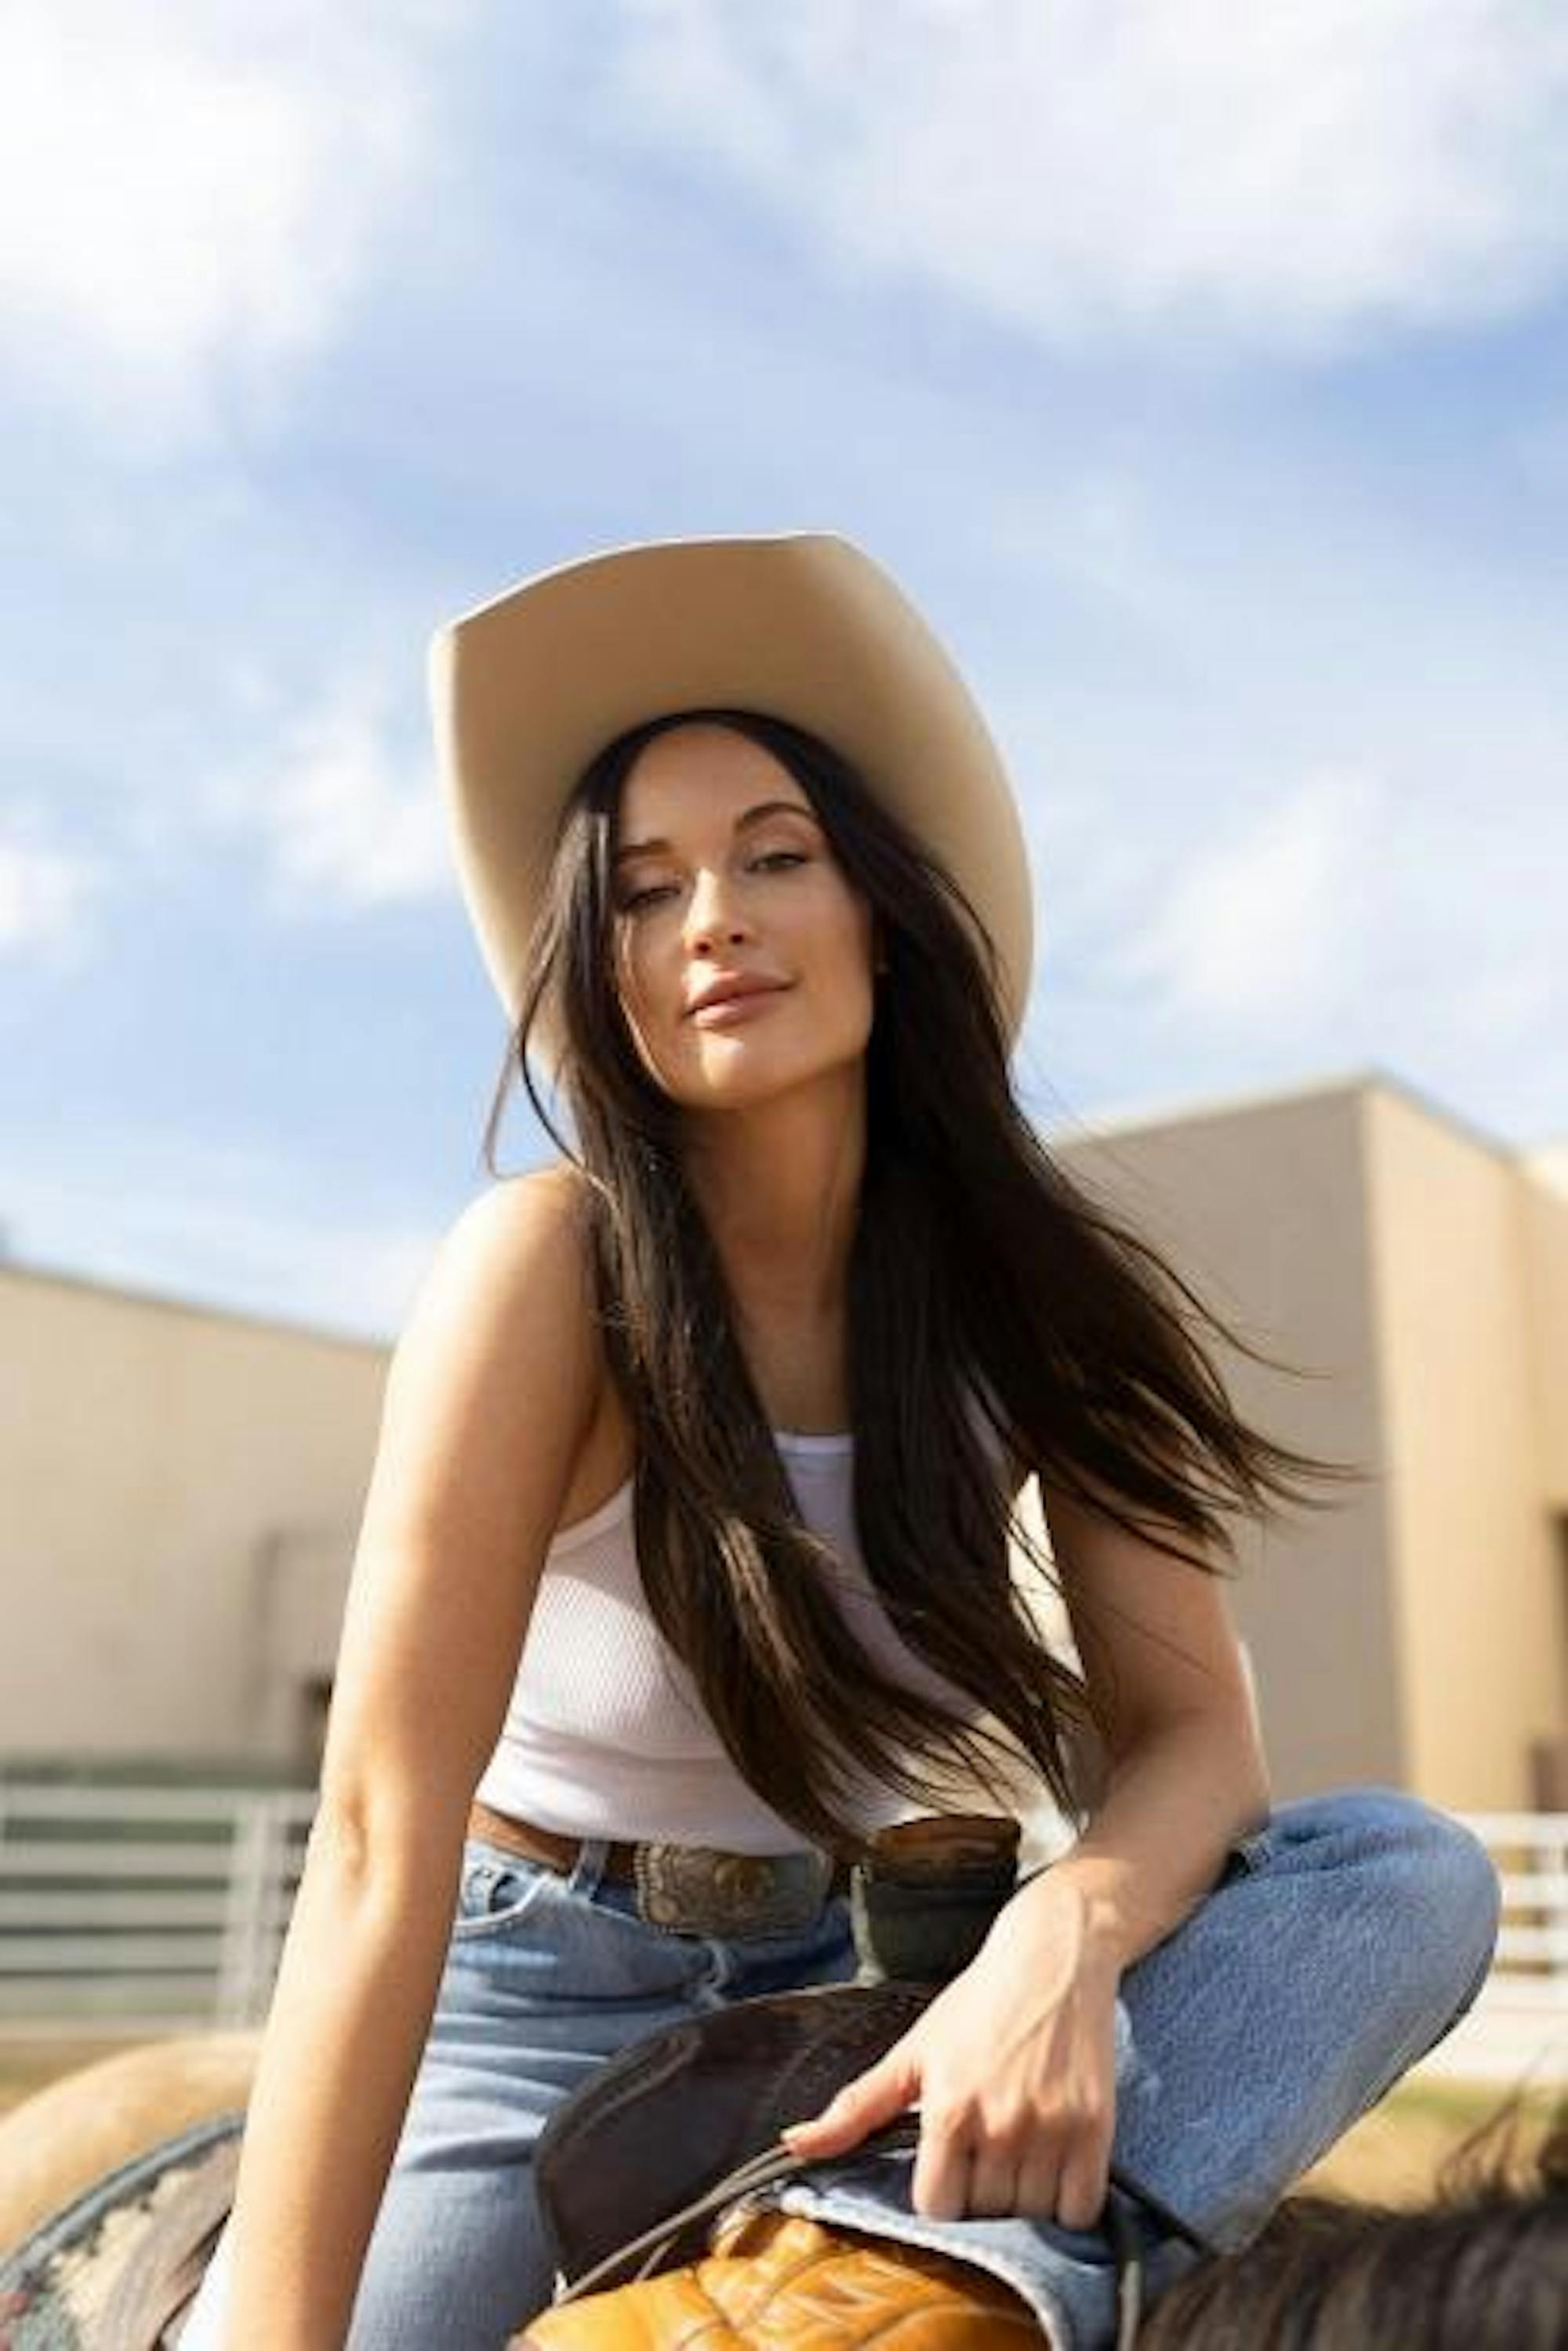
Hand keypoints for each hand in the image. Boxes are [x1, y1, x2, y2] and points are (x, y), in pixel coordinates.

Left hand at [782, 1877, 1120, 2227]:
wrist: (1051, 1958)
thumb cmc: (974, 2005)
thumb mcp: (911, 2052)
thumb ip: (854, 2107)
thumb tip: (793, 2144)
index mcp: (946, 2109)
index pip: (936, 2208)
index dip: (940, 2194)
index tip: (949, 2168)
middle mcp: (999, 2124)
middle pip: (986, 2214)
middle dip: (982, 2195)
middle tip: (988, 2153)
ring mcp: (1051, 2128)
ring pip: (1033, 2216)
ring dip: (1026, 2202)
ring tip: (1020, 2155)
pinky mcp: (1096, 2128)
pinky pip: (1080, 2209)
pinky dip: (1069, 2204)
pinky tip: (1055, 2168)